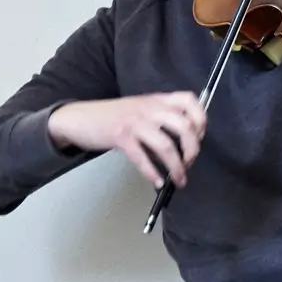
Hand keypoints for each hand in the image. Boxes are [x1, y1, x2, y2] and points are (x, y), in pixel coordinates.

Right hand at [48, 93, 207, 189]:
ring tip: (179, 179)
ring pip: (166, 146)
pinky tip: (157, 181)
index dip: (201, 120)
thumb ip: (161, 120)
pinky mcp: (120, 137)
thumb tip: (182, 146)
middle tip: (189, 163)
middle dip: (192, 150)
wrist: (80, 118)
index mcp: (157, 100)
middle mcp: (149, 108)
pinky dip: (152, 173)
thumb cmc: (112, 117)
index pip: (189, 101)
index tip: (199, 137)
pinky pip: (142, 158)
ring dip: (176, 167)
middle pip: (184, 127)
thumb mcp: (140, 110)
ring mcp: (135, 122)